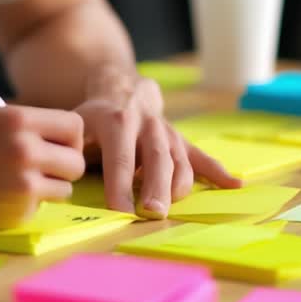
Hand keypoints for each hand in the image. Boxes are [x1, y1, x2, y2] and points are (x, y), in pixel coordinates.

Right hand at [0, 105, 84, 229]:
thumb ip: (28, 130)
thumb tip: (67, 142)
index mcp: (17, 118)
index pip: (73, 126)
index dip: (68, 138)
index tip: (57, 146)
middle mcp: (25, 148)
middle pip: (77, 161)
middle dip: (64, 167)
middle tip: (43, 170)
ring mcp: (24, 183)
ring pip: (65, 188)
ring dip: (49, 189)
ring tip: (15, 183)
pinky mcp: (18, 212)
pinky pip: (40, 208)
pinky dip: (27, 207)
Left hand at [75, 65, 239, 218]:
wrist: (122, 89)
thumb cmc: (94, 118)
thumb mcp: (76, 123)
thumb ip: (72, 146)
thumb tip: (65, 169)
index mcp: (117, 121)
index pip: (120, 157)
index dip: (120, 185)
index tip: (119, 211)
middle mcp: (148, 125)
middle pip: (156, 158)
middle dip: (155, 186)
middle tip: (152, 212)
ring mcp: (169, 133)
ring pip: (180, 160)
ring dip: (179, 185)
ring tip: (171, 208)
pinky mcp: (183, 141)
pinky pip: (202, 157)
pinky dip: (219, 171)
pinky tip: (235, 185)